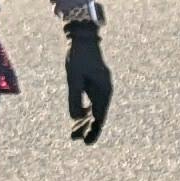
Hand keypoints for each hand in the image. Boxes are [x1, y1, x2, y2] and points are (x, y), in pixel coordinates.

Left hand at [62, 15, 111, 143]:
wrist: (83, 38)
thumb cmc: (78, 57)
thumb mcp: (74, 78)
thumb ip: (75, 98)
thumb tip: (75, 117)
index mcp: (103, 91)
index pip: (99, 117)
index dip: (92, 131)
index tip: (85, 142)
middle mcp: (105, 91)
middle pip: (98, 115)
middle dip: (86, 128)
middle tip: (74, 138)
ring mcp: (101, 88)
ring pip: (95, 110)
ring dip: (85, 121)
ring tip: (74, 132)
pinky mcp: (96, 84)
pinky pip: (93, 102)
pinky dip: (86, 111)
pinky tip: (78, 117)